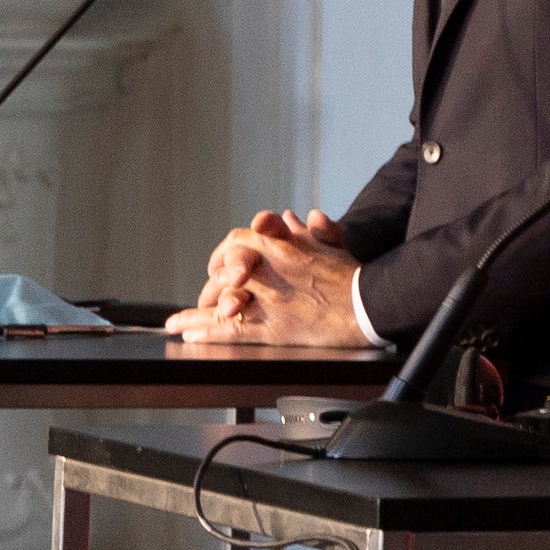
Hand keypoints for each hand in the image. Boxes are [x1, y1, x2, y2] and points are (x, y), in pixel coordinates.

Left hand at [166, 210, 367, 347]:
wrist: (369, 305)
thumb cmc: (353, 276)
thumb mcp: (333, 244)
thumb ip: (310, 230)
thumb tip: (293, 216)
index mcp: (281, 246)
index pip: (239, 239)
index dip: (225, 254)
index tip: (223, 266)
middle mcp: (268, 270)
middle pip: (224, 271)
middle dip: (212, 285)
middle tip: (208, 297)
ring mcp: (268, 299)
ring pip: (220, 300)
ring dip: (196, 312)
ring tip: (179, 321)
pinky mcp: (271, 327)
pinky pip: (229, 328)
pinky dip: (203, 331)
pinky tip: (185, 334)